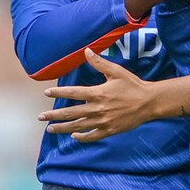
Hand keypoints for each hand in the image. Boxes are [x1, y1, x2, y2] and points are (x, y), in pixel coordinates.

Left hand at [38, 49, 156, 141]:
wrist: (149, 103)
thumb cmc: (133, 85)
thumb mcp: (116, 71)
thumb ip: (99, 63)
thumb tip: (86, 51)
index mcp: (97, 93)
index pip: (72, 93)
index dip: (58, 92)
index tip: (46, 92)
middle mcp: (97, 109)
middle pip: (70, 113)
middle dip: (53, 115)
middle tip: (40, 117)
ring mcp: (102, 122)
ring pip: (78, 127)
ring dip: (62, 128)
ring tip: (50, 129)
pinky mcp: (109, 130)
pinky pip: (92, 136)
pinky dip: (82, 137)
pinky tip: (74, 136)